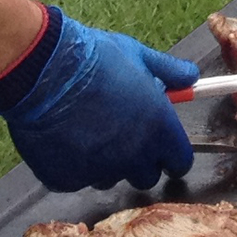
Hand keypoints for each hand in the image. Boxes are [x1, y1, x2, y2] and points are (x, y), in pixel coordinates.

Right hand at [0, 7, 197, 191]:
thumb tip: (191, 77)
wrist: (44, 70)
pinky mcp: (67, 181)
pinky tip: (62, 138)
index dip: (171, 153)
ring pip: (110, 178)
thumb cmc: (96, 59)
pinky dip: (72, 165)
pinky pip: (76, 179)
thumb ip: (169, 71)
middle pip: (146, 176)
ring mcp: (100, 172)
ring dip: (105, 163)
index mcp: (158, 129)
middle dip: (139, 160)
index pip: (180, 161)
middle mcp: (134, 157)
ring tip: (86, 131)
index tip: (162, 145)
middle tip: (121, 135)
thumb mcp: (138, 56)